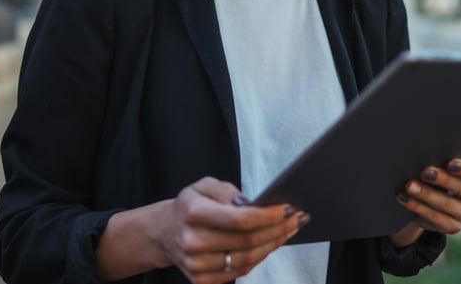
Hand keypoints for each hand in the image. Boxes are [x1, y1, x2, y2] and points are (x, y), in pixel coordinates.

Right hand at [157, 177, 307, 282]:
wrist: (165, 232)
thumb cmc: (190, 206)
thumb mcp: (204, 185)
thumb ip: (227, 191)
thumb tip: (252, 204)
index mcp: (193, 213)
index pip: (240, 219)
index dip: (268, 216)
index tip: (287, 209)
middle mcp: (193, 242)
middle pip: (247, 241)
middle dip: (278, 229)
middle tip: (295, 219)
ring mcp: (196, 265)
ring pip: (247, 259)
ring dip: (272, 245)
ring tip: (287, 231)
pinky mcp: (201, 280)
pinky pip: (239, 271)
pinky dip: (258, 258)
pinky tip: (269, 245)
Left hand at [391, 158, 460, 245]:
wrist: (431, 192)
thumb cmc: (440, 166)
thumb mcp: (444, 160)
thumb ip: (443, 155)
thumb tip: (427, 150)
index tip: (450, 164)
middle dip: (444, 181)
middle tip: (425, 172)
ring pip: (450, 207)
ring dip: (427, 196)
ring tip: (409, 186)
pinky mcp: (455, 227)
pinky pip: (438, 220)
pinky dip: (419, 208)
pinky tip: (405, 199)